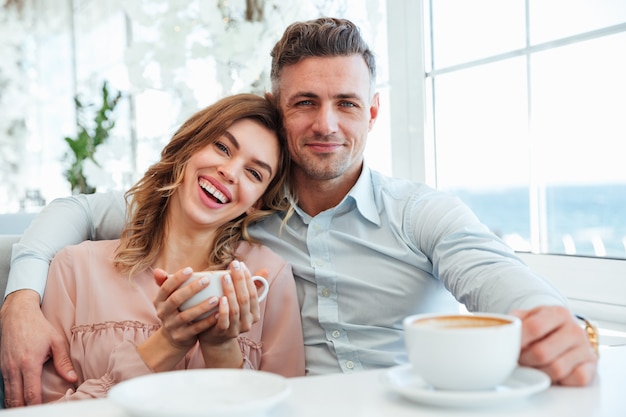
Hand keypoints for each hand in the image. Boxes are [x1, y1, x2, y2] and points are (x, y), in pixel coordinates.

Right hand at [0, 290, 76, 406]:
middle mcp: (14, 369)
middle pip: (17, 400)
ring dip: (18, 405)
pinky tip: (20, 400)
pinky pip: (5, 387)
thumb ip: (63, 362)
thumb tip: (72, 378)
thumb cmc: (38, 327)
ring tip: (29, 410)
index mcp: (29, 364)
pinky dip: (12, 396)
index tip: (47, 410)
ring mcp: (5, 369)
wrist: (17, 314)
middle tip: (39, 412)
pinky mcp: (2, 367)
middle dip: (26, 409)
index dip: (38, 406)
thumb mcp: (56, 341)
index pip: (31, 394)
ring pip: (9, 396)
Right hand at [151, 267, 219, 349]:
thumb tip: (158, 270)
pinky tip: (218, 314)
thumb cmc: (175, 309)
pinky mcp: (181, 336)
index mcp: (159, 301)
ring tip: (216, 298)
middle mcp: (162, 313)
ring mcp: (171, 326)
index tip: (191, 269)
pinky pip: (196, 328)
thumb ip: (165, 283)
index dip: (177, 278)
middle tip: (206, 280)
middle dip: (191, 289)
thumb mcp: (168, 298)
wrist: (174, 337)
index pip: (165, 287)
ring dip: (202, 307)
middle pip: (176, 300)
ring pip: (187, 315)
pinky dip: (207, 322)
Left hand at [198, 260, 262, 345]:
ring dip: (231, 291)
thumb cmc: (229, 314)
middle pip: (245, 299)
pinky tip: (221, 298)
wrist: (215, 338)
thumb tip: (266, 270)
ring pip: (235, 309)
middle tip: (233, 265)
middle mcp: (248, 322)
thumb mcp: (242, 301)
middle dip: (239, 280)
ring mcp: (236, 328)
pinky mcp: (223, 333)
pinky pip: (224, 321)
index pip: (253, 292)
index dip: (248, 278)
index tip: (241, 264)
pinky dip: (223, 310)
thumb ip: (253, 286)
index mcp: (254, 313)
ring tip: (225, 277)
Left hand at [511, 305, 597, 385]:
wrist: (564, 334)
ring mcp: (586, 348)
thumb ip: (514, 322)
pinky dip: (561, 381)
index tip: (510, 347)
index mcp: (558, 312)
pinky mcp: (592, 367)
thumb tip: (504, 333)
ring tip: (534, 366)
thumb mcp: (526, 317)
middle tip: (520, 360)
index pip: (533, 328)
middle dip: (525, 361)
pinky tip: (553, 373)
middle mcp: (575, 329)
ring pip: (556, 369)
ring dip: (540, 373)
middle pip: (542, 353)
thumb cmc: (540, 327)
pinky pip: (575, 379)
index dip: (518, 342)